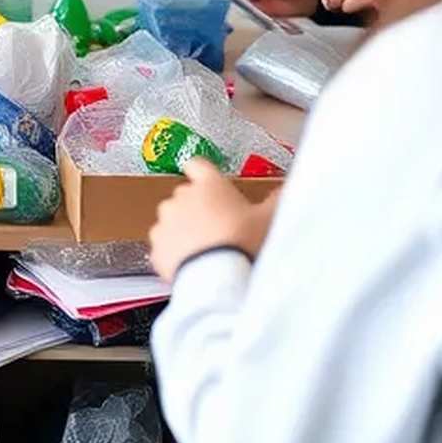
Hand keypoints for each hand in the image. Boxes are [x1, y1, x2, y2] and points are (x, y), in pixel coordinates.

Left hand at [149, 164, 276, 281]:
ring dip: (184, 230)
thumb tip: (285, 191)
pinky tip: (193, 263)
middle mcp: (182, 197)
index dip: (201, 173)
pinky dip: (174, 252)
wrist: (217, 277)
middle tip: (218, 228)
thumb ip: (275, 201)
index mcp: (208, 184)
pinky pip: (165, 246)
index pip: (198, 165)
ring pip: (172, 221)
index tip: (206, 181)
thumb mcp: (267, 219)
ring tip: (206, 249)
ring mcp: (165, 222)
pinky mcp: (156, 247)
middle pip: (186, 196)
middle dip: (198, 209)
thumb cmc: (242, 242)